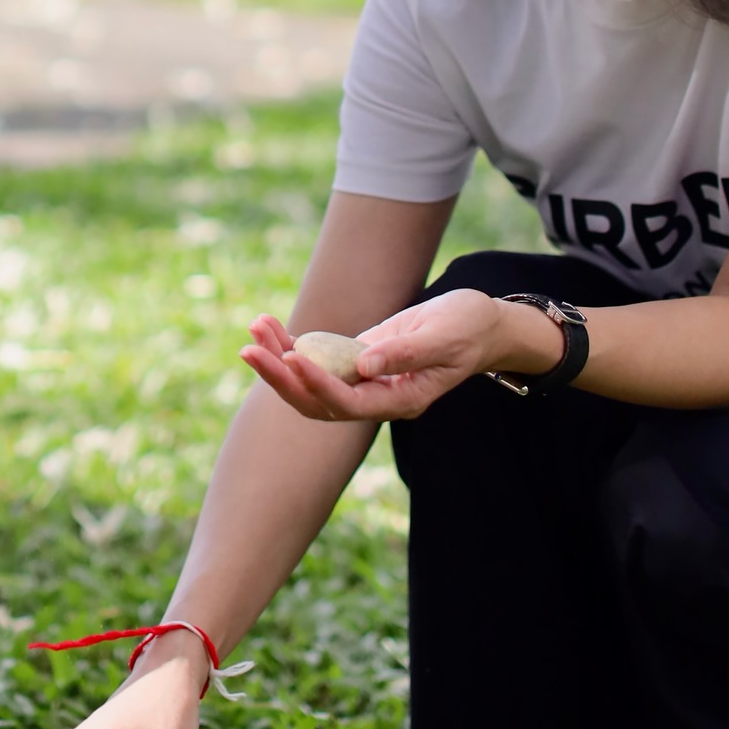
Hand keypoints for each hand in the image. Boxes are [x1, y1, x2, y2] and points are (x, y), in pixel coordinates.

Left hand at [240, 288, 501, 421]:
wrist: (479, 325)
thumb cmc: (468, 327)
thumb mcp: (445, 336)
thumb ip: (407, 353)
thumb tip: (364, 367)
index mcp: (402, 400)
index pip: (349, 403)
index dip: (318, 384)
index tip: (292, 358)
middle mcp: (376, 398)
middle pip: (317, 401)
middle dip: (281, 377)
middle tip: (248, 350)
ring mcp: (364, 381)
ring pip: (310, 382)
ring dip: (278, 359)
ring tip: (254, 328)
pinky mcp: (355, 360)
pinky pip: (316, 359)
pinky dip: (289, 343)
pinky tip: (268, 325)